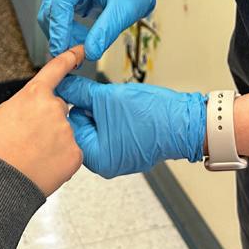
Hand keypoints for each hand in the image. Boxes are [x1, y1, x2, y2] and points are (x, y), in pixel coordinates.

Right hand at [0, 46, 84, 195]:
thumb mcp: (6, 112)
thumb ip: (28, 101)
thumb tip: (39, 103)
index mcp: (35, 94)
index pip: (57, 69)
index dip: (70, 57)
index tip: (80, 51)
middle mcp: (55, 108)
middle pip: (58, 109)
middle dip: (48, 122)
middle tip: (30, 140)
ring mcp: (67, 131)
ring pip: (64, 132)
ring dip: (53, 142)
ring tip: (32, 156)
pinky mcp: (75, 153)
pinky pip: (70, 152)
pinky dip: (60, 159)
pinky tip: (44, 166)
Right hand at [38, 0, 155, 60]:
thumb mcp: (123, 12)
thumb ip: (105, 32)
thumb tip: (89, 53)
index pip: (62, 0)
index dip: (60, 28)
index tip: (62, 50)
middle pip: (51, 7)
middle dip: (61, 34)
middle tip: (76, 56)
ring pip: (50, 13)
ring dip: (62, 34)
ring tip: (83, 47)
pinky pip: (56, 15)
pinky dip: (65, 30)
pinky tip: (80, 38)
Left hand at [59, 76, 206, 178]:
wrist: (185, 121)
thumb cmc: (152, 115)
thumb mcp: (108, 97)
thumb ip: (81, 92)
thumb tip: (64, 85)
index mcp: (97, 158)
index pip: (70, 127)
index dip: (73, 105)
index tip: (78, 91)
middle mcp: (106, 163)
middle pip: (82, 128)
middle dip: (88, 109)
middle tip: (101, 96)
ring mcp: (118, 158)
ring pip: (97, 127)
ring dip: (102, 111)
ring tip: (116, 103)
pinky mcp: (129, 149)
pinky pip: (112, 131)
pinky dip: (114, 118)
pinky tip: (125, 109)